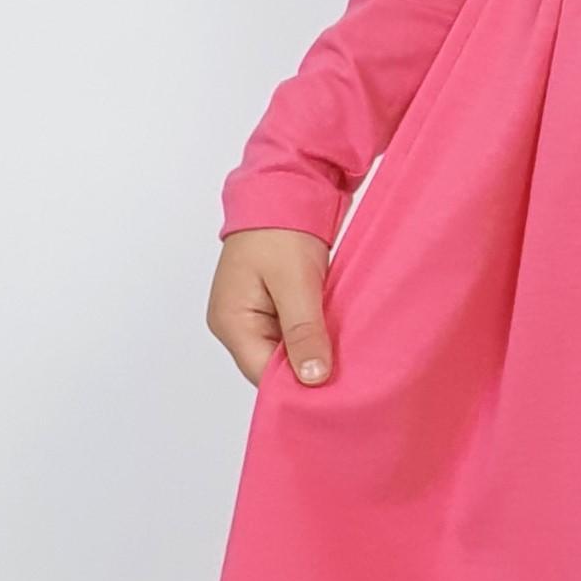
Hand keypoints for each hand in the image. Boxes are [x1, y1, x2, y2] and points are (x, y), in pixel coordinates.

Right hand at [208, 226, 334, 388]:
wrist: (286, 186)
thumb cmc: (281, 228)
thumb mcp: (296, 282)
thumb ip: (303, 331)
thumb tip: (312, 378)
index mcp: (231, 322)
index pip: (263, 375)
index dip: (297, 387)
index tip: (336, 393)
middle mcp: (237, 324)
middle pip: (273, 367)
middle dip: (308, 371)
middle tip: (349, 378)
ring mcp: (255, 315)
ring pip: (286, 351)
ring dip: (314, 351)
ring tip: (348, 357)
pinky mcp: (274, 305)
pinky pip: (294, 332)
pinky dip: (315, 334)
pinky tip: (339, 336)